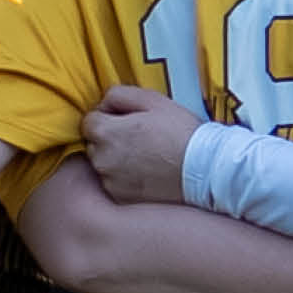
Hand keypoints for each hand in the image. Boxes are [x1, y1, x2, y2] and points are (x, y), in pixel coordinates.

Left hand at [81, 85, 198, 206]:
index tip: (127, 122)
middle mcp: (101, 159)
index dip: (108, 118)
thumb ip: (119, 94)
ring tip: (146, 157)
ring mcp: (110, 181)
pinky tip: (147, 173)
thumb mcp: (152, 100)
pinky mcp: (122, 198)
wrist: (204, 170)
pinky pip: (115, 184)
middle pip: (94, 144)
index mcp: (105, 132)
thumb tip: (103, 104)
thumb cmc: (180, 132)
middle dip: (110, 139)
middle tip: (139, 139)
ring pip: (103, 165)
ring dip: (116, 160)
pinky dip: (125, 179)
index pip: (89, 121)